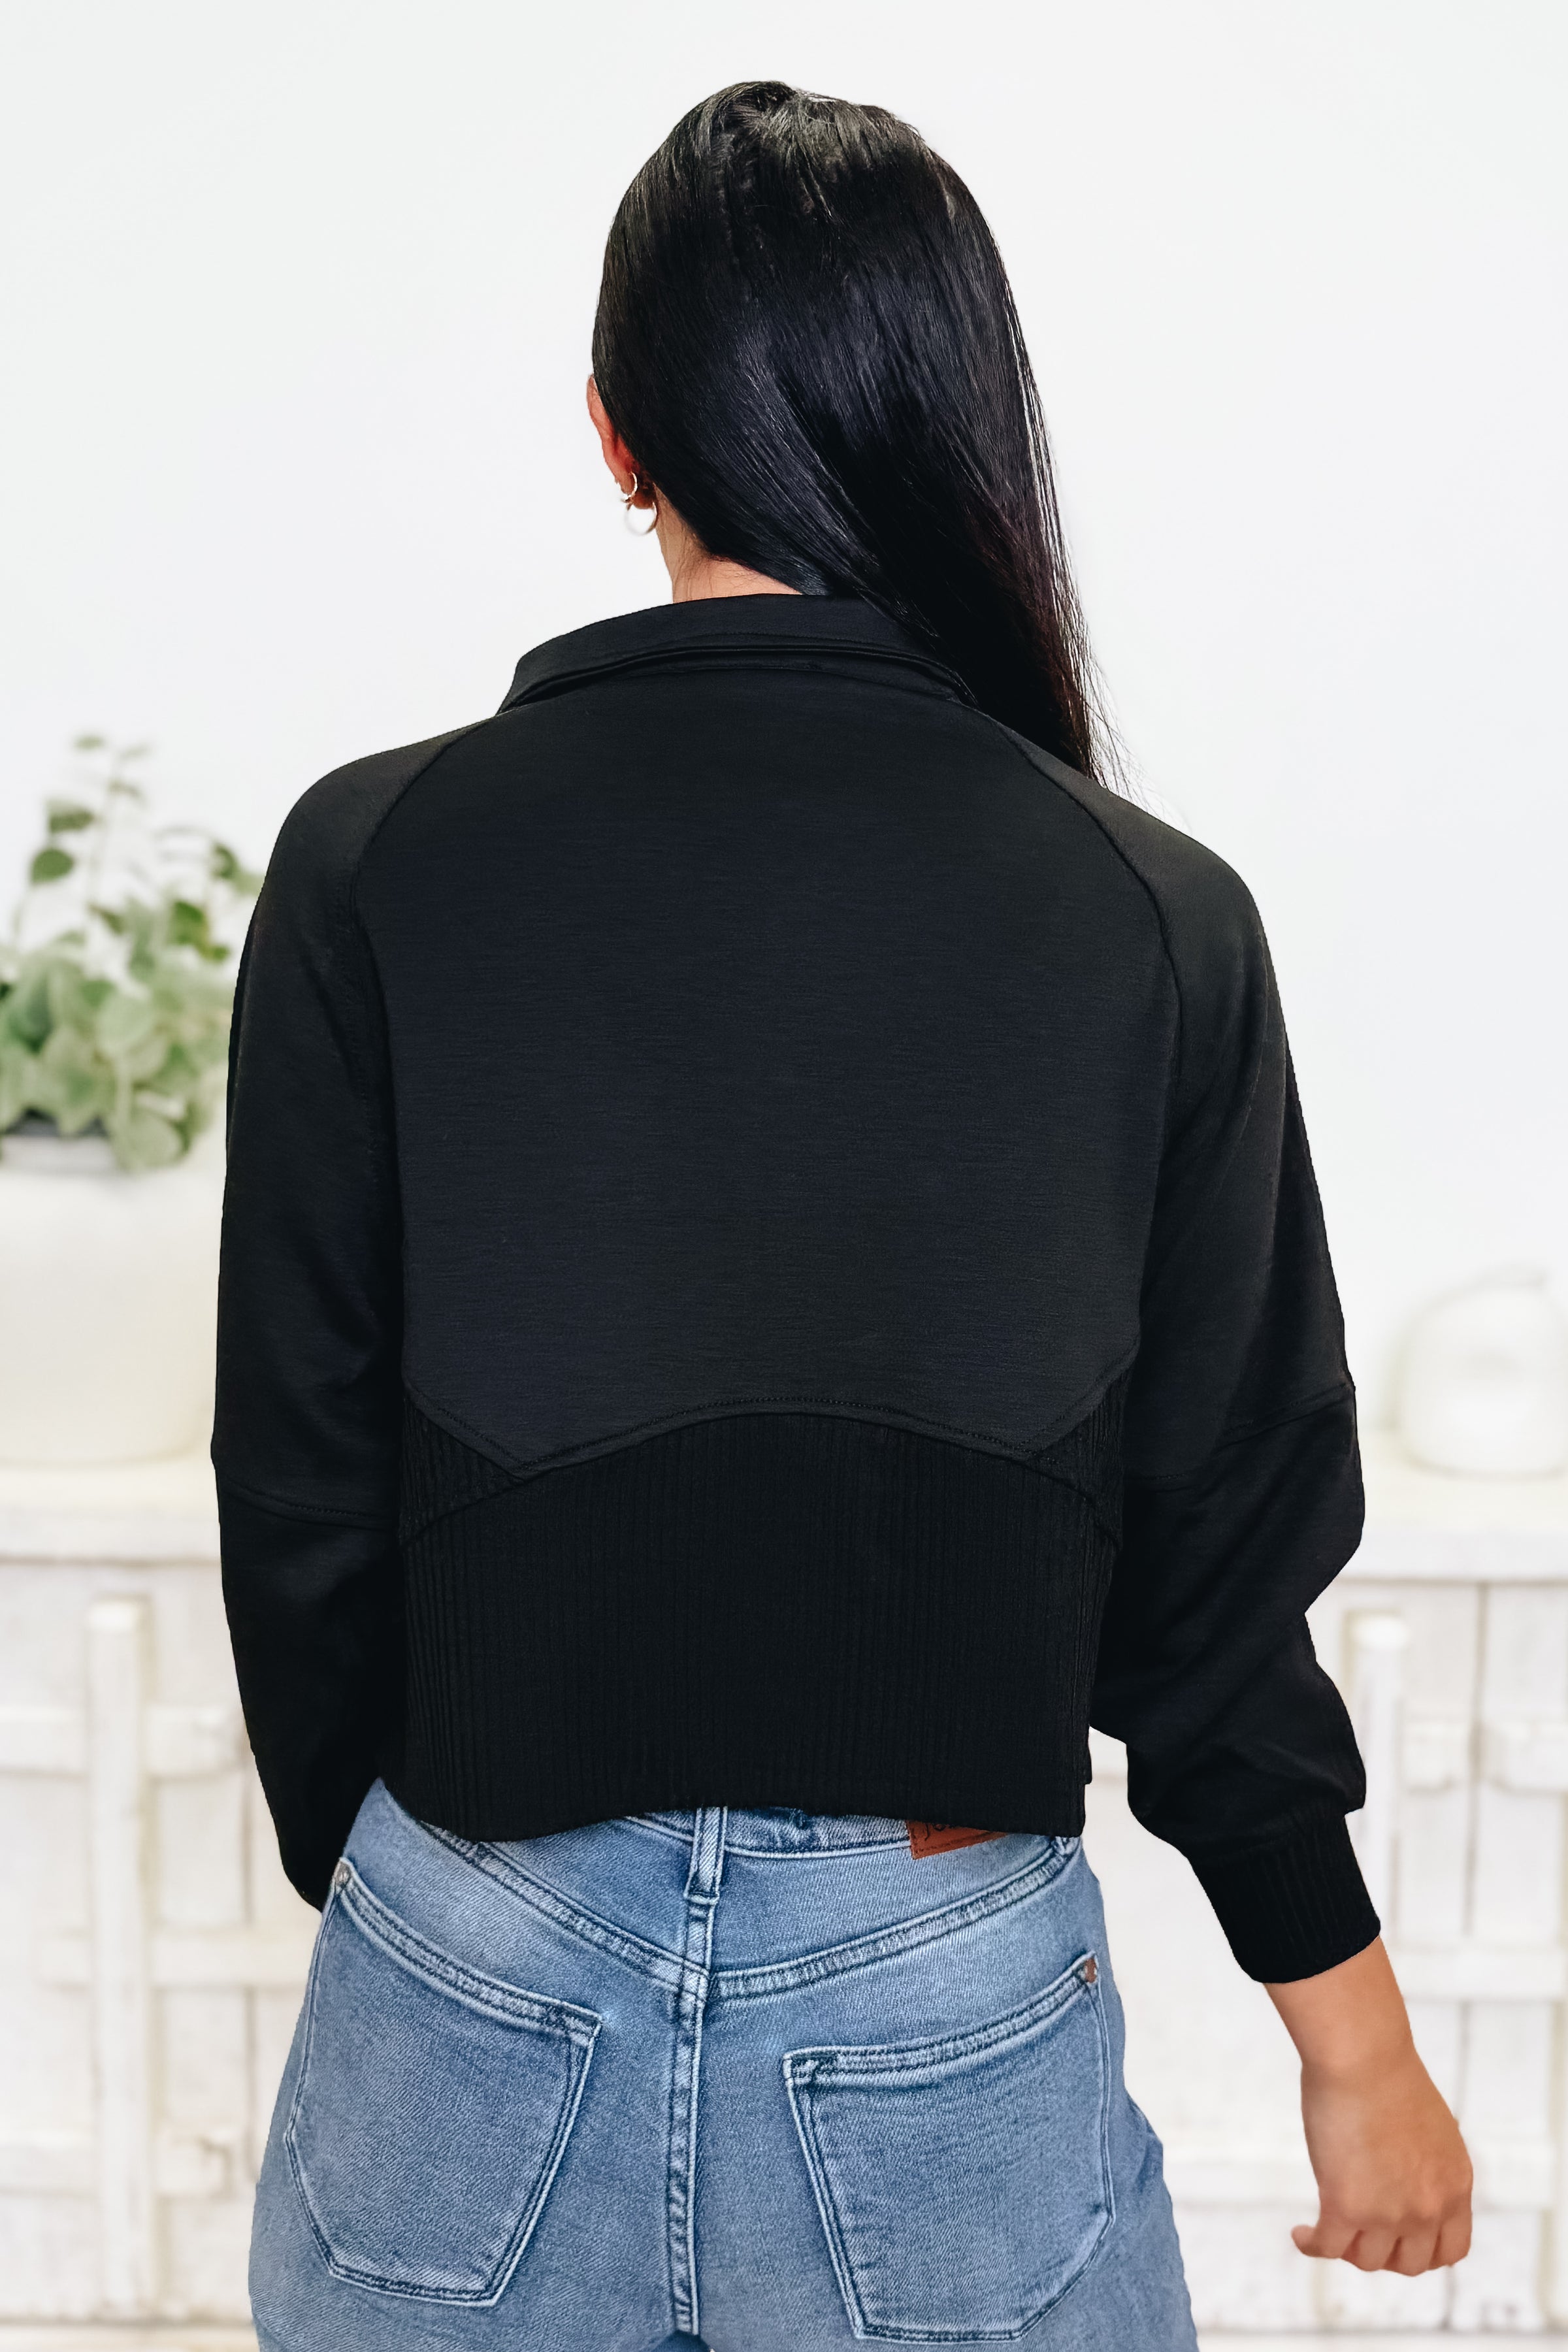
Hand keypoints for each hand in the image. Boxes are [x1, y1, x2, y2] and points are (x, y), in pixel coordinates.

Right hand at [1267, 1937, 1471, 2273]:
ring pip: (1367, 2260)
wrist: (1363, 2053)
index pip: (1451, 2250)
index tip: (1399, 2240)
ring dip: (1346, 2248)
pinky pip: (1327, 2248)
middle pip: (1410, 2264)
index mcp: (1454, 2184)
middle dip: (1384, 2254)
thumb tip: (1400, 2176)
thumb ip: (1424, 2164)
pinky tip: (1301, 2234)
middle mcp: (1428, 2207)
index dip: (1423, 2253)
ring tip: (1326, 2227)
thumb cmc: (1386, 2072)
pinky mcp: (1347, 2207)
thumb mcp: (1428, 2129)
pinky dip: (1312, 2245)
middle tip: (1359, 2233)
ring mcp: (1389, 2213)